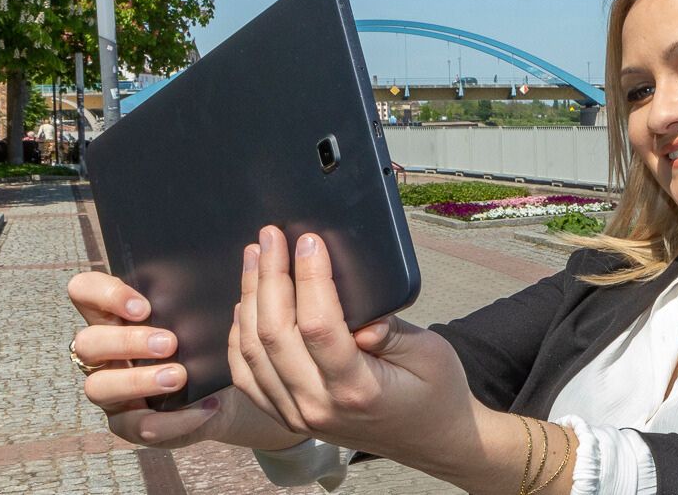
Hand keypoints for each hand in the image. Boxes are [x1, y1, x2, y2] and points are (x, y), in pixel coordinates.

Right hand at [67, 272, 304, 449]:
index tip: (144, 305)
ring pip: (99, 386)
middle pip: (87, 342)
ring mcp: (111, 391)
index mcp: (115, 316)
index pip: (84, 292)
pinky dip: (175, 420)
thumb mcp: (202, 317)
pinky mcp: (128, 424)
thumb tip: (238, 256)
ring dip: (139, 380)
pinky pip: (138, 427)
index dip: (104, 294)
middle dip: (127, 341)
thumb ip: (197, 295)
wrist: (227, 392)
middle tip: (169, 342)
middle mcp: (104, 353)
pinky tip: (206, 409)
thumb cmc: (208, 343)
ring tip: (179, 376)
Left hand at [231, 226, 486, 467]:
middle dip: (269, 277)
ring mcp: (297, 415)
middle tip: (270, 236)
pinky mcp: (288, 416)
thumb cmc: (437, 392)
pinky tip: (245, 305)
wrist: (432, 440)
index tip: (310, 241)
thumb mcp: (431, 354)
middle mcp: (318, 406)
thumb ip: (392, 332)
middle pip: (274, 335)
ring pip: (252, 352)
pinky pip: (247, 376)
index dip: (310, 278)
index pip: (319, 326)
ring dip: (249, 298)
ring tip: (255, 258)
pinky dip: (240, 337)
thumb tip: (358, 312)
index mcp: (358, 389)